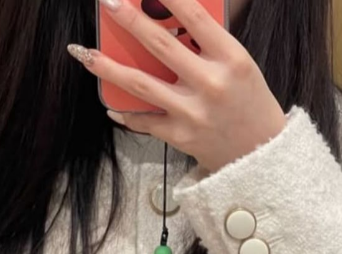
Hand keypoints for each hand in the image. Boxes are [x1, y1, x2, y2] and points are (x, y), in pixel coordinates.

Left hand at [68, 0, 286, 172]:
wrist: (256, 151)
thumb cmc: (247, 100)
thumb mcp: (238, 65)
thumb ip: (209, 45)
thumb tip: (170, 21)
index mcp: (231, 58)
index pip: (196, 18)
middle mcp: (210, 84)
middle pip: (160, 46)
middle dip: (129, 21)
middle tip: (107, 2)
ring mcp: (191, 112)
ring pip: (140, 84)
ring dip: (108, 67)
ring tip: (85, 54)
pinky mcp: (178, 135)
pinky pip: (143, 119)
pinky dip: (124, 112)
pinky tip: (109, 104)